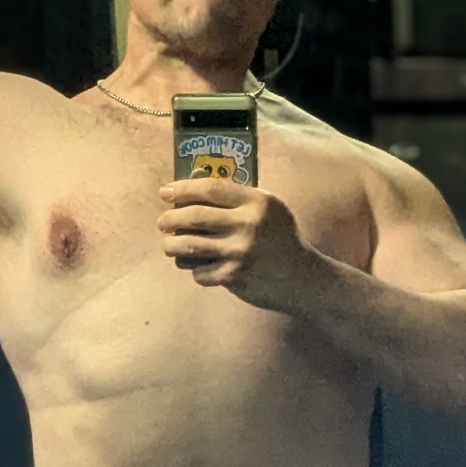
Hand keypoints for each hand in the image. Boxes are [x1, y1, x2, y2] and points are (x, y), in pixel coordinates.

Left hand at [157, 179, 315, 309]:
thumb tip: (191, 193)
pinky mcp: (234, 276)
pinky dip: (195, 270)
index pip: (210, 188)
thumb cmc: (281, 239)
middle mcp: (248, 224)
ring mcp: (239, 252)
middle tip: (163, 222)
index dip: (183, 189)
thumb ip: (238, 199)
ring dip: (171, 246)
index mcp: (257, 202)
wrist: (303, 278)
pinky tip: (202, 268)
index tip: (165, 192)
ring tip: (169, 246)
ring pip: (188, 245)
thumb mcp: (269, 209)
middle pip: (193, 215)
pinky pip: (199, 272)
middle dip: (169, 219)